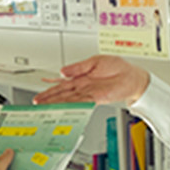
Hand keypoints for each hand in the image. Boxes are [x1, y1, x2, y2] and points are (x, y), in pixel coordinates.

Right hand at [33, 55, 149, 105]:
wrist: (132, 77)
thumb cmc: (117, 67)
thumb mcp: (94, 61)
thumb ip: (78, 67)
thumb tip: (63, 71)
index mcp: (81, 76)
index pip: (61, 84)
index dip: (49, 88)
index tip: (40, 93)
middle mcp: (83, 86)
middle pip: (62, 93)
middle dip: (48, 98)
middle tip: (37, 103)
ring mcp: (88, 94)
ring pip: (68, 99)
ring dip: (56, 103)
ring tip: (45, 107)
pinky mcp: (96, 99)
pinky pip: (80, 102)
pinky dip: (70, 105)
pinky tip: (62, 108)